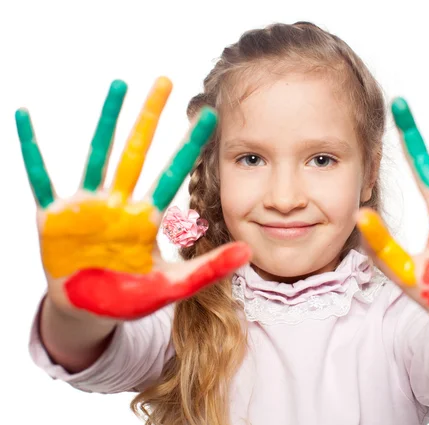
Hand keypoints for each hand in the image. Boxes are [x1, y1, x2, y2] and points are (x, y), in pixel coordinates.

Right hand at [17, 77, 250, 319]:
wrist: (88, 310)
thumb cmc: (130, 298)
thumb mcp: (172, 286)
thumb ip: (208, 270)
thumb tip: (248, 253)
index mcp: (146, 217)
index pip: (173, 174)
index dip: (190, 146)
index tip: (210, 116)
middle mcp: (119, 203)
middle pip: (138, 152)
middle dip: (151, 118)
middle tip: (166, 81)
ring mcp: (87, 206)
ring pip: (99, 155)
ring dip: (108, 121)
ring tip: (120, 86)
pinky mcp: (54, 216)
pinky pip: (40, 178)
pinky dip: (32, 150)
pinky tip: (25, 118)